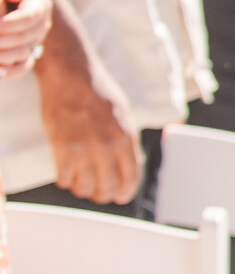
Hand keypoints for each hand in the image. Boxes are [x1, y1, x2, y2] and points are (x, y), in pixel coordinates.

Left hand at [0, 0, 49, 75]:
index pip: (30, 15)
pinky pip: (24, 64)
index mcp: (40, 1)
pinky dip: (12, 70)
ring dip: (5, 55)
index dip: (12, 23)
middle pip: (27, 36)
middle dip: (4, 40)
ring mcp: (36, 36)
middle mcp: (41, 21)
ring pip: (26, 52)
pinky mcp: (27, 47)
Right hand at [38, 41, 142, 204]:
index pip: (131, 176)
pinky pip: (65, 178)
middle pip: (108, 187)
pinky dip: (65, 180)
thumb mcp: (124, 113)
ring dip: (82, 190)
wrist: (72, 76)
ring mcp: (85, 148)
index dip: (126, 191)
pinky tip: (64, 175)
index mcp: (126, 137)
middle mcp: (108, 146)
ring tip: (79, 184)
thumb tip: (130, 160)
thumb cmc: (98, 91)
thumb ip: (127, 138)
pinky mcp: (63, 148)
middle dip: (103, 195)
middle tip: (97, 193)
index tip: (120, 197)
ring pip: (86, 187)